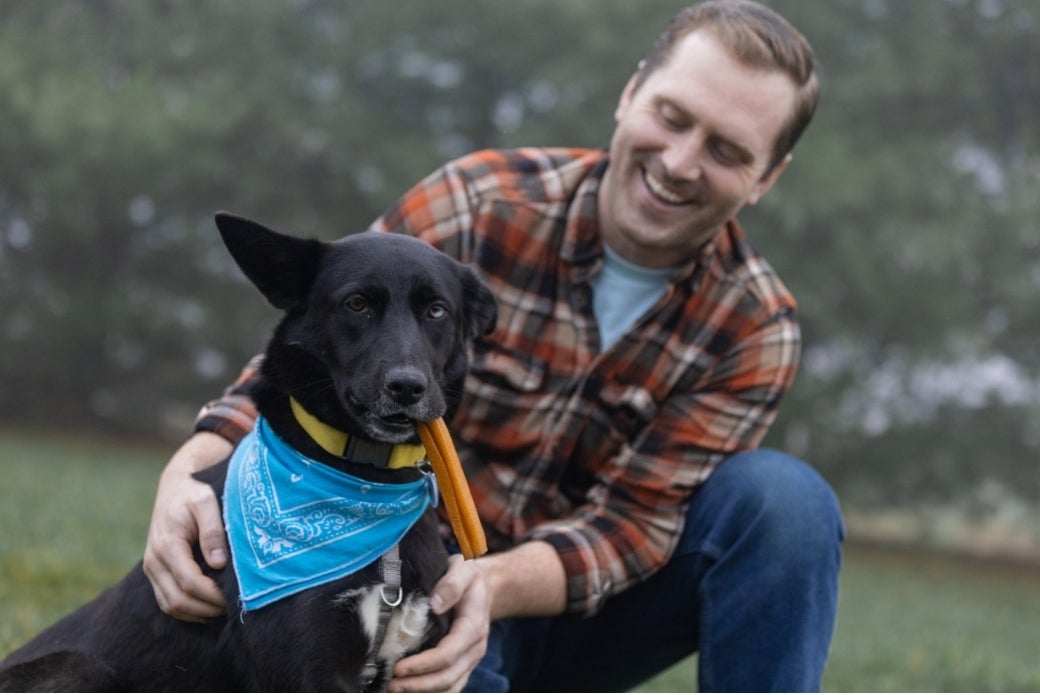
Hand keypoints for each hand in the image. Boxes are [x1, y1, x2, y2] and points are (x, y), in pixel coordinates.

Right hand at [142, 432, 232, 620]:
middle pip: (178, 600)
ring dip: (197, 613)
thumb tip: (218, 563)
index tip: (233, 598)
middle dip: (207, 609)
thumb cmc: (194, 493)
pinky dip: (187, 611)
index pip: (189, 582)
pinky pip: (167, 601)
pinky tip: (208, 609)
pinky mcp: (155, 573)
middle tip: (233, 608)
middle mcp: (154, 560)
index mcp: (167, 544)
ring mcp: (152, 568)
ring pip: (170, 605)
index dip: (212, 595)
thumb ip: (212, 530)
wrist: (174, 488)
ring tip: (223, 611)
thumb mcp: (206, 502)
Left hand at [389, 554, 489, 691]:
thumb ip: (452, 583)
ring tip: (395, 689)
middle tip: (391, 684)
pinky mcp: (463, 665)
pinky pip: (450, 686)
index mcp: (473, 626)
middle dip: (419, 685)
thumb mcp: (464, 569)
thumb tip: (435, 604)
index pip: (448, 653)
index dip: (424, 664)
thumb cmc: (469, 578)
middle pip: (448, 677)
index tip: (399, 667)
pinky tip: (410, 689)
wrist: (485, 589)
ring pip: (450, 686)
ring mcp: (470, 659)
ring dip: (423, 692)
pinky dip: (431, 692)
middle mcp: (474, 648)